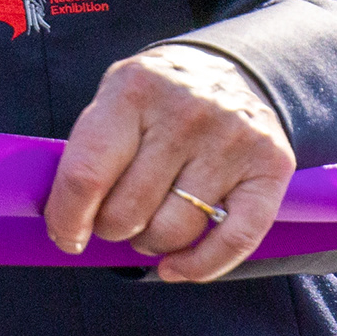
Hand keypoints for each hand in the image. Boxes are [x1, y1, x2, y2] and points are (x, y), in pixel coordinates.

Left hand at [47, 42, 290, 280]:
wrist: (228, 68)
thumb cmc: (154, 98)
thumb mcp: (113, 98)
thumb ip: (89, 150)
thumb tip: (65, 220)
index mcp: (132, 92)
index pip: (87, 175)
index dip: (68, 218)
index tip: (65, 236)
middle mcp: (186, 114)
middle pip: (129, 209)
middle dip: (109, 228)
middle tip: (112, 221)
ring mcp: (233, 140)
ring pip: (174, 229)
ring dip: (149, 243)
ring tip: (146, 228)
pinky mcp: (271, 166)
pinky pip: (235, 239)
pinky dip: (199, 266)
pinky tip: (175, 267)